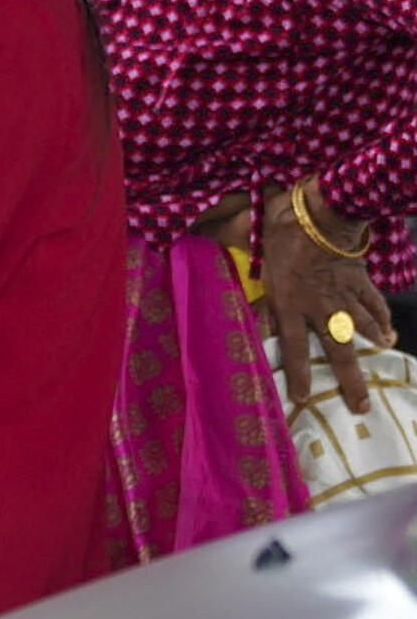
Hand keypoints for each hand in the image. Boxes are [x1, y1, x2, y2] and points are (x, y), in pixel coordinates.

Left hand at [261, 186, 393, 413]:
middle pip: (337, 350)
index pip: (293, 346)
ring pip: (361, 328)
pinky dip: (382, 317)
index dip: (297, 374)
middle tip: (360, 406)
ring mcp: (344, 293)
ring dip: (370, 346)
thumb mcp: (256, 251)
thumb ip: (247, 269)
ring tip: (378, 362)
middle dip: (350, 380)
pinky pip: (374, 302)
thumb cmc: (281, 228)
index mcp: (290, 302)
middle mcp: (320, 305)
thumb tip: (228, 271)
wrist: (323, 212)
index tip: (300, 397)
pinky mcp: (360, 278)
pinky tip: (389, 331)